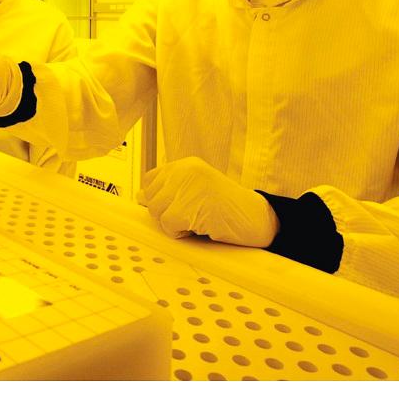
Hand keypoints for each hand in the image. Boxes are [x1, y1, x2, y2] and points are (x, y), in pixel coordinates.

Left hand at [137, 156, 279, 247]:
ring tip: (197, 221)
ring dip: (173, 224)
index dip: (158, 199)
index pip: (150, 180)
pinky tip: (200, 228)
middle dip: (166, 213)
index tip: (175, 208)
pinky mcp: (190, 205)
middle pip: (151, 197)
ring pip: (157, 211)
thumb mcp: (197, 192)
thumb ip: (171, 192)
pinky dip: (181, 233)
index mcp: (186, 165)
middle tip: (192, 217)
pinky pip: (168, 225)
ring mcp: (187, 186)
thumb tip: (139, 197)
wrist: (259, 218)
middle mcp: (185, 170)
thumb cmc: (229, 208)